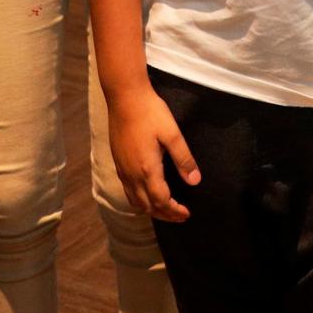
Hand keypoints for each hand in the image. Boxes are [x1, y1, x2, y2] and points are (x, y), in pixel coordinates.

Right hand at [108, 88, 199, 222]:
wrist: (124, 96)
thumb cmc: (150, 112)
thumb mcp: (172, 133)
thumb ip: (184, 159)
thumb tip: (194, 181)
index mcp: (147, 169)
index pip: (161, 201)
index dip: (175, 211)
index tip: (187, 214)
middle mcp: (132, 174)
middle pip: (147, 206)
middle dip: (164, 215)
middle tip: (180, 216)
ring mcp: (122, 169)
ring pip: (134, 201)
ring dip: (151, 209)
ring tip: (165, 209)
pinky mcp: (117, 161)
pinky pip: (127, 190)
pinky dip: (139, 200)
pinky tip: (146, 193)